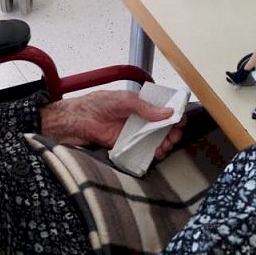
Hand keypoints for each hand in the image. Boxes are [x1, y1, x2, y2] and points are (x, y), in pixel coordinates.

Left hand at [40, 90, 185, 159]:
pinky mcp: (126, 145)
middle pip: (164, 126)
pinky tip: (157, 154)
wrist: (77, 121)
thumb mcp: (124, 100)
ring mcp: (134, 132)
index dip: (174, 114)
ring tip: (165, 147)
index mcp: (141, 103)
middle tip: (173, 137)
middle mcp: (140, 117)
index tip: (179, 121)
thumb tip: (168, 113)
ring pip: (156, 139)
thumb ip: (145, 107)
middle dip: (172, 132)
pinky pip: (144, 150)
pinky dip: (153, 153)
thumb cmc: (97, 105)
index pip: (164, 108)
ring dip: (165, 143)